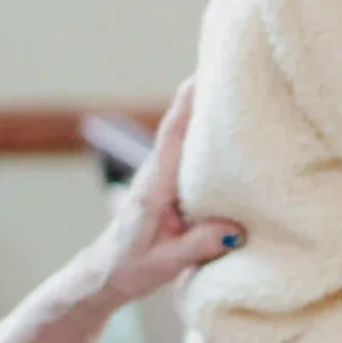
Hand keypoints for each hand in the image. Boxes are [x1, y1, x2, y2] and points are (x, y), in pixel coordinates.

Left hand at [86, 81, 244, 307]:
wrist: (104, 276)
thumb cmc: (129, 269)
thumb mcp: (165, 264)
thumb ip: (198, 246)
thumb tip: (237, 231)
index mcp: (152, 187)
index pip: (171, 138)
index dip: (187, 106)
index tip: (202, 76)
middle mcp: (155, 175)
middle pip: (180, 125)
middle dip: (200, 95)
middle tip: (228, 66)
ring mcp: (160, 178)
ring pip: (184, 137)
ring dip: (204, 112)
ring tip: (232, 88)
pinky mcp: (167, 186)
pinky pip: (188, 152)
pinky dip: (203, 134)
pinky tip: (224, 128)